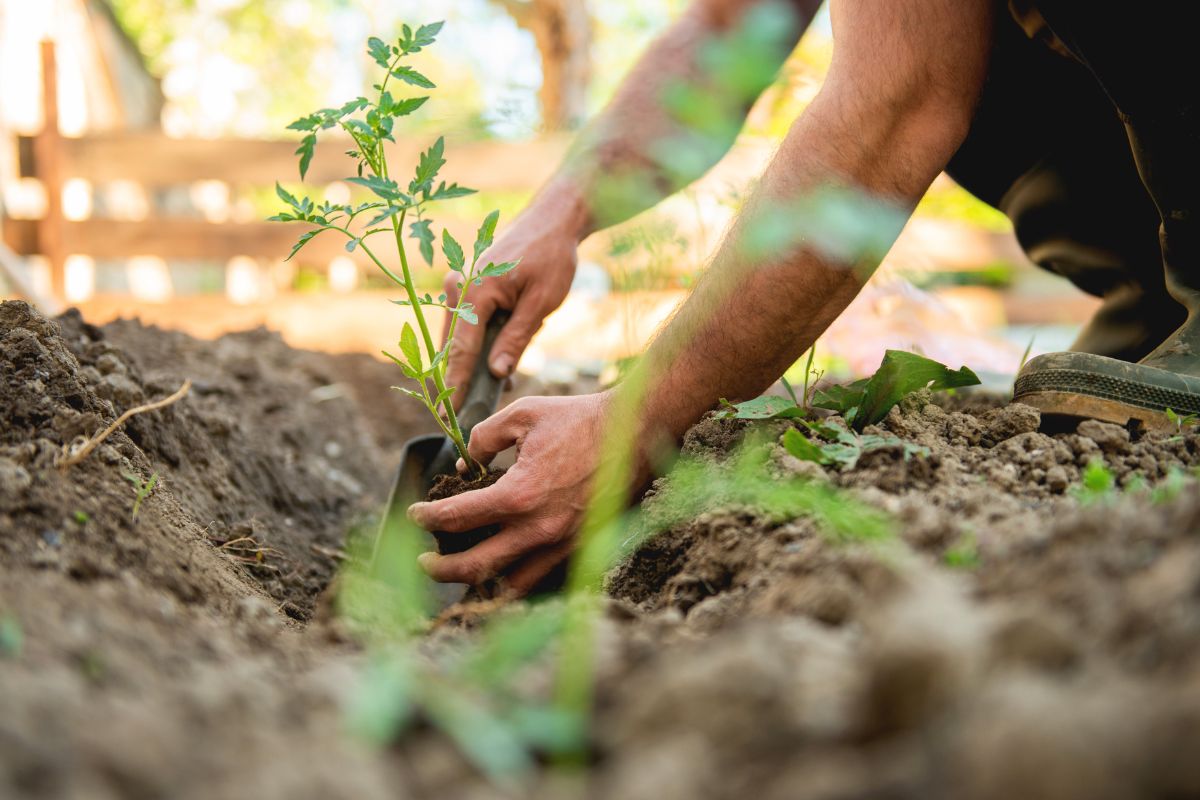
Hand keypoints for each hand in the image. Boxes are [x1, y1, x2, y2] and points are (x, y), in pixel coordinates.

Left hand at [407, 392, 610, 595]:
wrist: (636, 432)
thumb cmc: (580, 419)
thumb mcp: (523, 414)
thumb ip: (484, 437)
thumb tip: (466, 464)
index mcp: (519, 495)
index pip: (456, 518)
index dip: (427, 517)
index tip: (415, 513)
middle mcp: (538, 530)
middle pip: (474, 568)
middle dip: (440, 568)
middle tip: (424, 560)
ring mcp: (562, 545)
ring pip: (509, 586)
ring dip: (478, 583)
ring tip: (462, 572)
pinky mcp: (580, 549)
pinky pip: (541, 579)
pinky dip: (515, 581)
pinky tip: (503, 570)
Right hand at [442, 203, 581, 407]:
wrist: (553, 220)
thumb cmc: (551, 257)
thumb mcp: (541, 303)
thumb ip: (516, 339)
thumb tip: (496, 374)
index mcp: (473, 291)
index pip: (461, 350)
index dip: (455, 386)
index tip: (447, 415)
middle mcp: (457, 287)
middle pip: (454, 346)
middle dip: (463, 378)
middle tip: (469, 411)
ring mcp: (459, 285)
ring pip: (459, 337)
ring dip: (473, 363)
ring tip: (496, 388)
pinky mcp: (466, 286)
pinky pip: (467, 324)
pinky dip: (479, 345)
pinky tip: (499, 363)